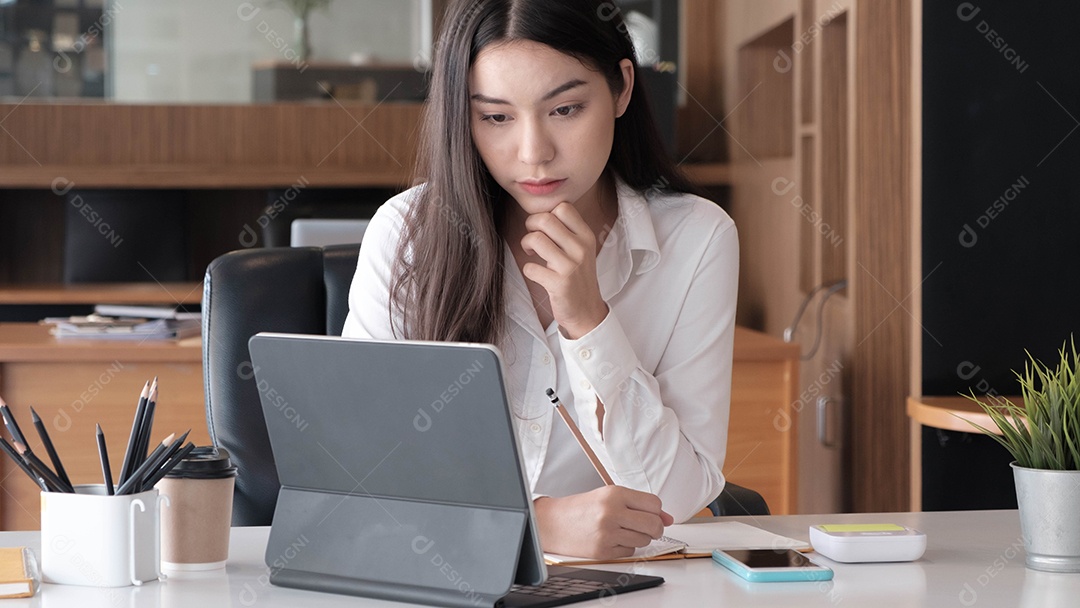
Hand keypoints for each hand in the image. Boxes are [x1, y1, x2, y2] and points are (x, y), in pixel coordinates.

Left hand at [520, 202, 608, 338]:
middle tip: (532, 238)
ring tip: (531, 253)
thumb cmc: (578, 277)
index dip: (546, 214)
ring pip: (535, 239)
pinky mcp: (559, 284)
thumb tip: (540, 215)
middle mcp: (580, 248)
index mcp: (586, 236)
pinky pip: (530, 267)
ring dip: (526, 244)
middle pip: (545, 219)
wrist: (586, 310)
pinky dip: (529, 270)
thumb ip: (566, 231)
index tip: (543, 227)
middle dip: (530, 225)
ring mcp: (570, 266)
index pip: (563, 207)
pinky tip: (537, 274)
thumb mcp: (581, 250)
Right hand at [533, 486, 674, 559]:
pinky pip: (630, 552)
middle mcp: (612, 512)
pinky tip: (612, 539)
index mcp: (614, 493)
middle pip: (654, 525)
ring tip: (622, 531)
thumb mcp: (609, 497)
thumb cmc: (581, 508)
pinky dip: (625, 548)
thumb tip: (668, 518)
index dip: (656, 511)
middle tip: (647, 527)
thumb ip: (639, 504)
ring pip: (644, 540)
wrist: (553, 523)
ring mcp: (607, 533)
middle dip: (655, 528)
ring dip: (639, 538)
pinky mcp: (603, 551)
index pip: (654, 504)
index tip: (650, 514)